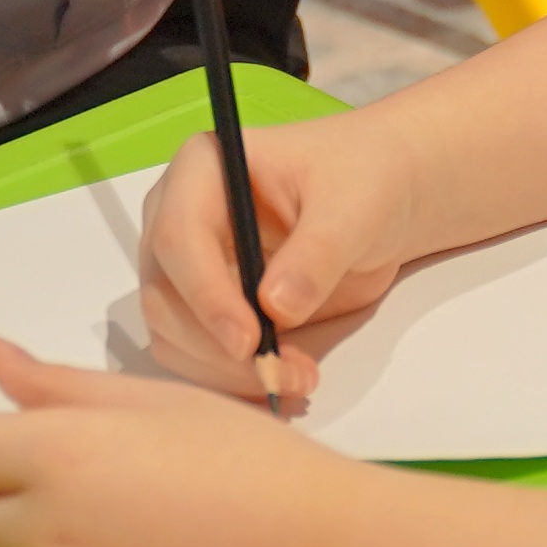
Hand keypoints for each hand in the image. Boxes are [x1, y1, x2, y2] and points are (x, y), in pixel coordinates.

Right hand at [138, 117, 421, 400]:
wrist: (382, 196)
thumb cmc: (364, 178)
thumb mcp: (354, 206)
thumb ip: (317, 253)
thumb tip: (276, 306)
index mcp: (203, 168)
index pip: (177, 237)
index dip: (206, 295)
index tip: (249, 341)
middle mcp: (178, 215)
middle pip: (164, 295)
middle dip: (216, 347)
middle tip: (280, 374)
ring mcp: (188, 264)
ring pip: (172, 334)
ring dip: (224, 372)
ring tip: (294, 377)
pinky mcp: (206, 305)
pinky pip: (195, 354)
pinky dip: (229, 378)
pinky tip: (281, 378)